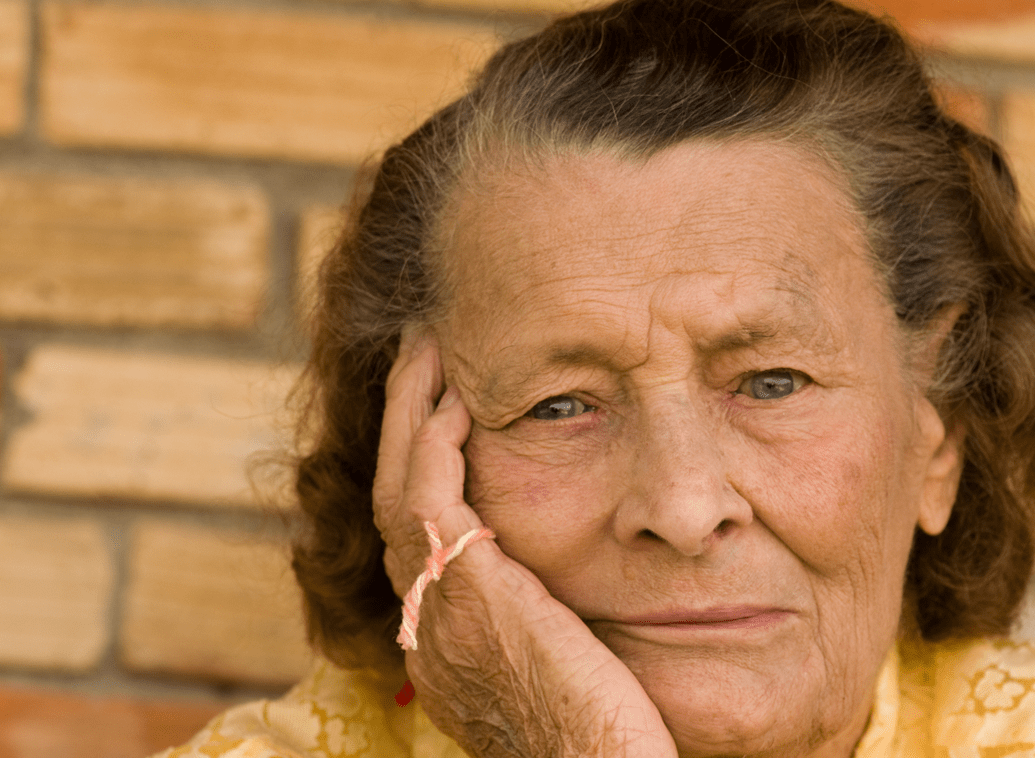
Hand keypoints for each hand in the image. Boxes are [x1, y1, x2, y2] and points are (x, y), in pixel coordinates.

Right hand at [373, 332, 676, 757]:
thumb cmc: (608, 743)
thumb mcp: (563, 675)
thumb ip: (549, 624)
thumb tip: (572, 590)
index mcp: (446, 646)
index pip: (418, 538)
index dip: (423, 470)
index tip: (446, 414)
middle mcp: (425, 626)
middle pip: (392, 499)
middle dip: (405, 423)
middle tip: (422, 358)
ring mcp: (435, 609)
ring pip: (397, 483)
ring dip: (412, 411)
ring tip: (429, 350)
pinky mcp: (464, 590)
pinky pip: (426, 490)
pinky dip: (434, 438)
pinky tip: (458, 396)